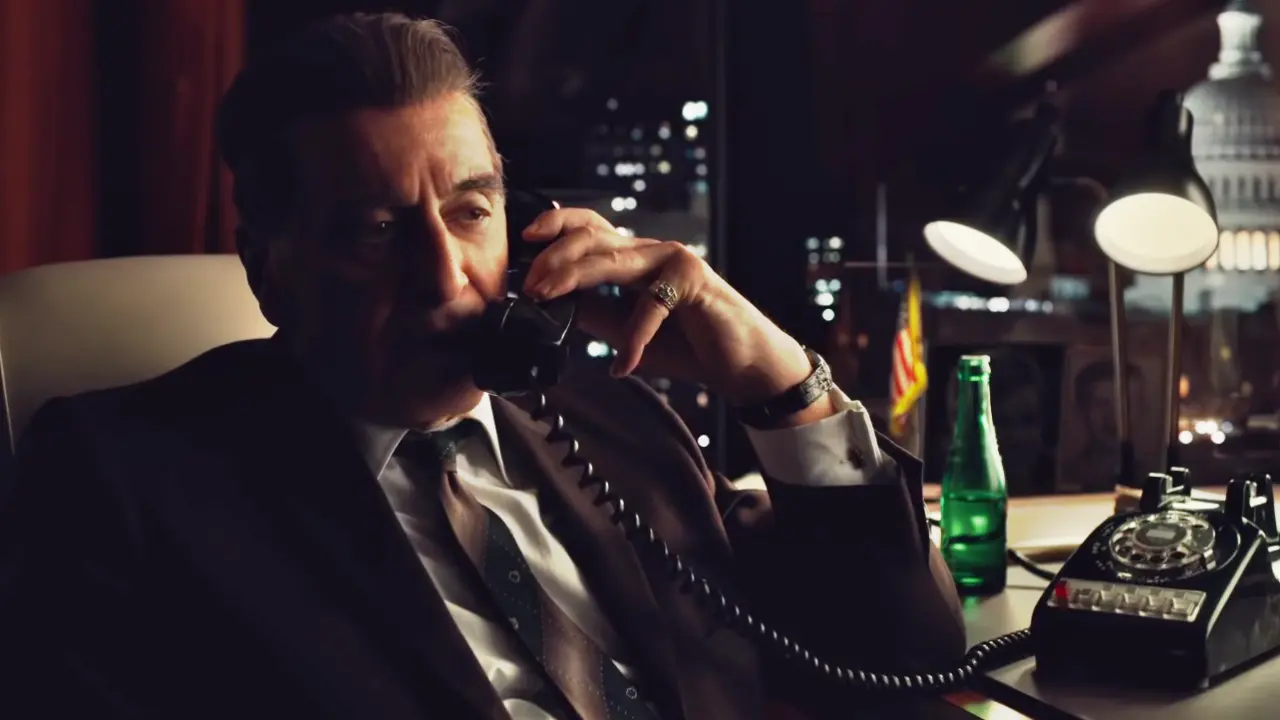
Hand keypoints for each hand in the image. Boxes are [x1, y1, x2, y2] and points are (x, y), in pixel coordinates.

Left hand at [520, 208, 835, 424]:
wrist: (742, 366)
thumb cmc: (688, 345)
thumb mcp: (627, 332)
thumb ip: (595, 314)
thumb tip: (554, 305)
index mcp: (636, 258)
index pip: (590, 227)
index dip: (555, 225)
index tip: (524, 240)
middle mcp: (652, 251)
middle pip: (593, 236)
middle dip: (553, 256)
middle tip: (529, 283)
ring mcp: (674, 261)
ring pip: (613, 259)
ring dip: (573, 278)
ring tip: (546, 297)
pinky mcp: (694, 282)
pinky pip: (650, 305)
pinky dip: (632, 338)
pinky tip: (621, 365)